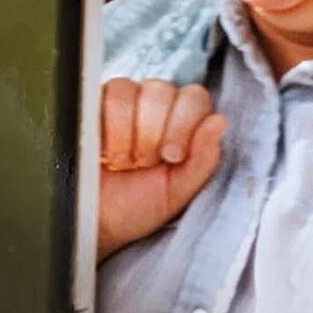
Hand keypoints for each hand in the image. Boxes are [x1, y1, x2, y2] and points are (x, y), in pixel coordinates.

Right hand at [97, 78, 225, 261]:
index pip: (194, 97)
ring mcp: (123, 101)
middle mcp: (154, 105)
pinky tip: (103, 150)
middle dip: (152, 132)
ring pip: (132, 90)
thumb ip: (203, 160)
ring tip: (122, 160)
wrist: (94, 223)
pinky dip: (106, 126)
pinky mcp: (93, 103)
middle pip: (162, 90)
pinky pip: (105, 94)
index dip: (184, 125)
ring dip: (127, 131)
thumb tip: (219, 121)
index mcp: (182, 121)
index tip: (171, 157)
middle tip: (142, 163)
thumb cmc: (136, 207)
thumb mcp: (177, 192)